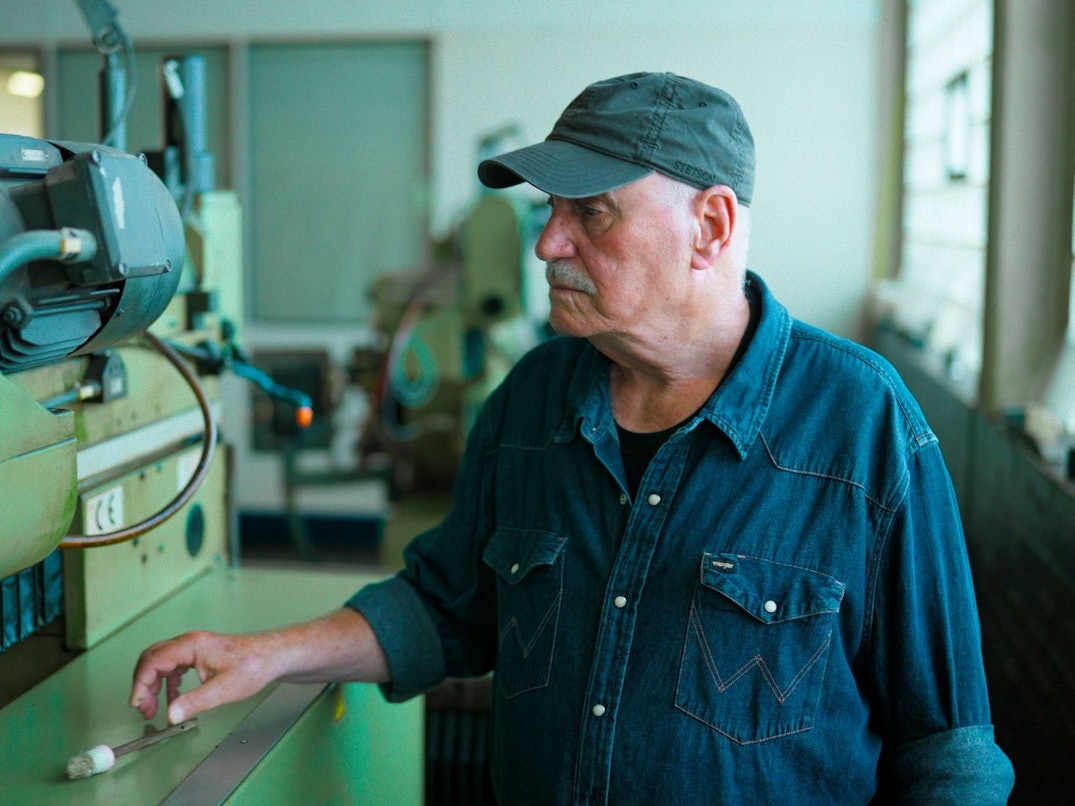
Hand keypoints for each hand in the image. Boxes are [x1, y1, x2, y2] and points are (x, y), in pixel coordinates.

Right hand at [129, 630, 276, 723]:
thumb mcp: (224, 689)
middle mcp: (190, 642)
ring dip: (153, 684)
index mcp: (192, 645)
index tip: (137, 703)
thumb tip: (172, 714)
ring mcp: (194, 647)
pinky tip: (172, 698)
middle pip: (152, 659)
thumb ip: (195, 701)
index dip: (141, 684)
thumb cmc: (253, 665)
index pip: (154, 661)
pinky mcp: (200, 654)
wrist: (272, 656)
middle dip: (143, 684)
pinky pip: (174, 666)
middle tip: (143, 707)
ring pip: (161, 662)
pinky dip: (167, 683)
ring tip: (152, 707)